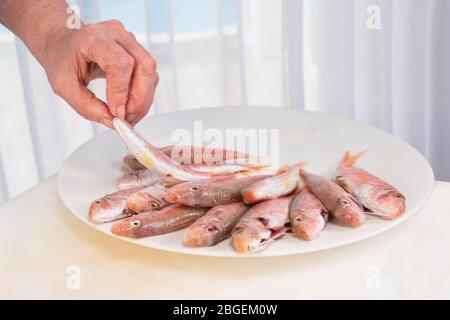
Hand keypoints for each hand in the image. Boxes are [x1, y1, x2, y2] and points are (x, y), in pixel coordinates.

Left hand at [40, 20, 158, 127]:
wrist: (61, 43)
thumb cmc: (60, 59)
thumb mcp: (63, 86)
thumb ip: (85, 105)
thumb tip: (112, 121)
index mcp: (95, 37)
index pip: (120, 64)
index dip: (122, 92)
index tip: (117, 114)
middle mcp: (117, 35)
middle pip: (144, 66)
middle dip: (139, 100)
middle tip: (126, 120)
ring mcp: (130, 41)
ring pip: (151, 73)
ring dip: (143, 101)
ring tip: (127, 116)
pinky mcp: (137, 52)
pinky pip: (149, 76)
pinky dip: (143, 97)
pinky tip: (130, 107)